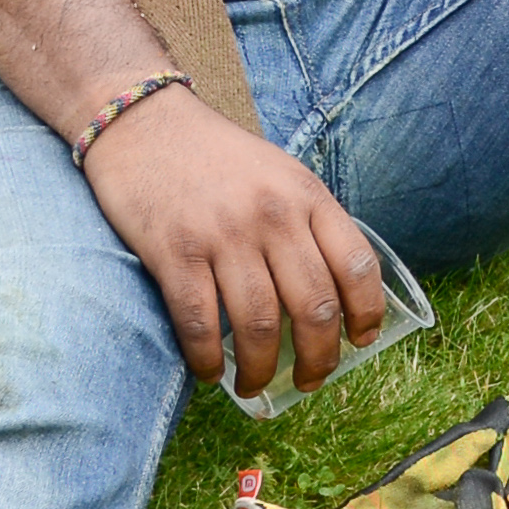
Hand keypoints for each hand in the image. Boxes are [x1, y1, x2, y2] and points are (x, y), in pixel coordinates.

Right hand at [76, 84, 394, 391]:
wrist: (142, 121)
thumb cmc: (216, 156)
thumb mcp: (280, 173)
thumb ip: (307, 221)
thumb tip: (332, 291)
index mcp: (307, 195)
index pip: (357, 265)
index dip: (366, 313)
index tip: (362, 341)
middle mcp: (272, 216)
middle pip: (314, 306)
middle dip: (320, 358)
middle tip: (313, 380)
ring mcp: (223, 235)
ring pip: (260, 324)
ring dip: (263, 369)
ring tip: (258, 387)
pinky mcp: (174, 251)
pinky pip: (199, 322)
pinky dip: (208, 358)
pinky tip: (212, 372)